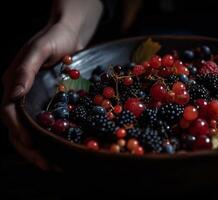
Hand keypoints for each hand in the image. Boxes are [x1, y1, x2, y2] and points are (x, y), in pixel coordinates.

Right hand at [1, 0, 102, 169]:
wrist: (69, 32)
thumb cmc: (54, 37)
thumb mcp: (39, 48)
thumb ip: (25, 69)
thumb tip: (13, 93)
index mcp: (12, 83)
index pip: (9, 113)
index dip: (18, 130)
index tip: (32, 144)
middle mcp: (20, 94)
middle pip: (18, 128)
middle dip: (30, 149)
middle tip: (47, 165)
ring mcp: (34, 99)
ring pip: (31, 130)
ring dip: (40, 149)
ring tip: (55, 166)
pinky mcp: (48, 101)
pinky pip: (46, 124)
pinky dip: (51, 138)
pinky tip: (62, 149)